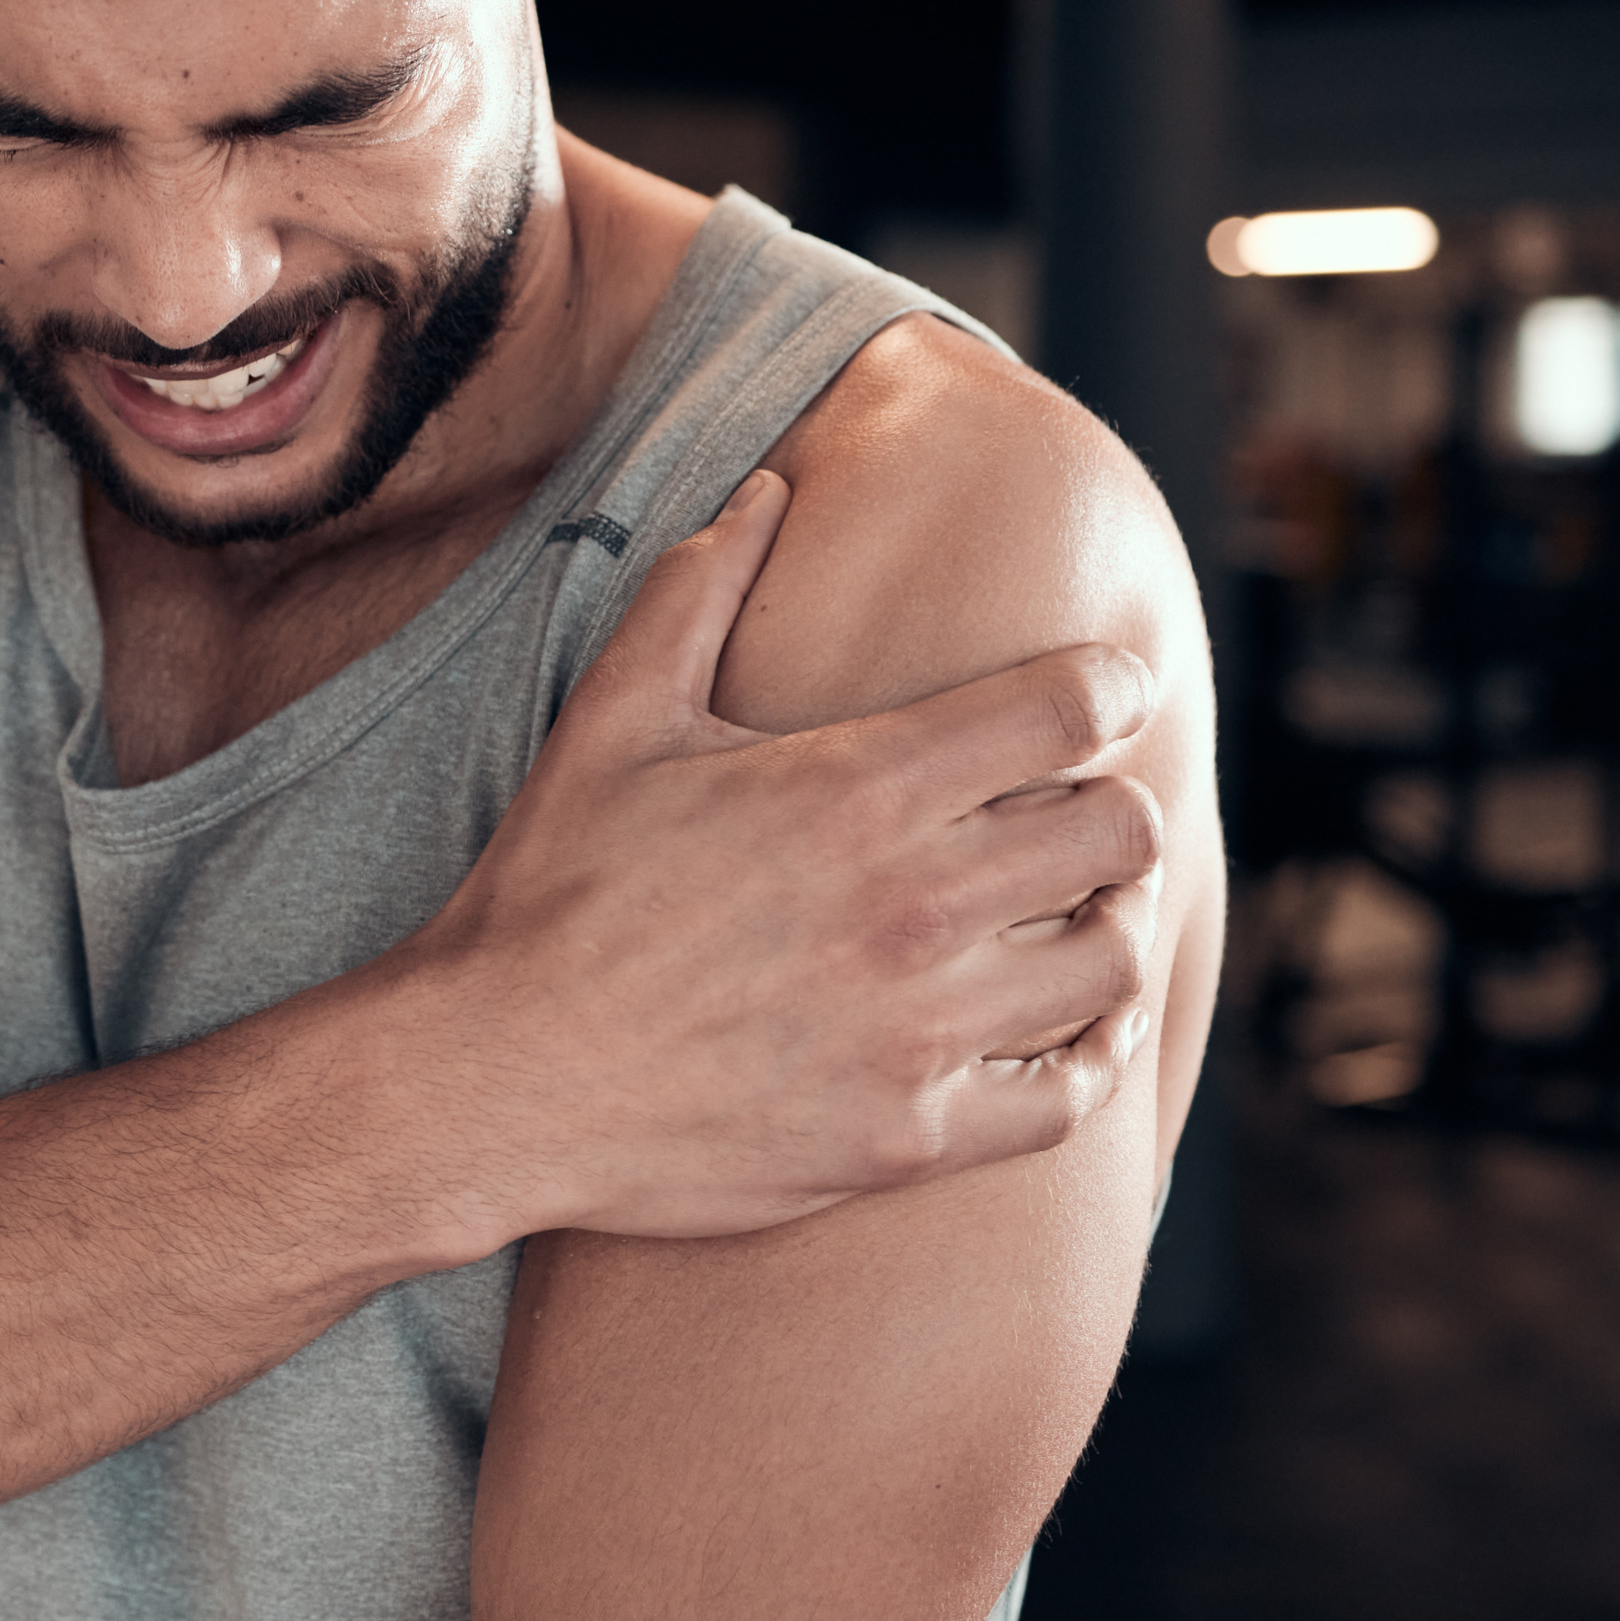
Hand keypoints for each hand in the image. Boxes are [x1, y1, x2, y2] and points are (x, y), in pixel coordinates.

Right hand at [404, 469, 1160, 1242]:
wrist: (499, 1079)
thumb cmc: (551, 892)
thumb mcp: (612, 719)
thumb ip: (698, 591)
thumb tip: (767, 486)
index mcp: (856, 786)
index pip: (1071, 709)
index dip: (1112, 685)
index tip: (1106, 690)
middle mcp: (911, 904)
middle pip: (1120, 832)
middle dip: (1114, 803)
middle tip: (1077, 807)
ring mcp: (919, 1030)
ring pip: (1112, 961)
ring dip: (1108, 923)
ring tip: (1075, 912)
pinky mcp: (910, 1134)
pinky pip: (1073, 1095)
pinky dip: (1091, 1051)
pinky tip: (1064, 1023)